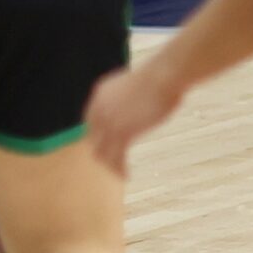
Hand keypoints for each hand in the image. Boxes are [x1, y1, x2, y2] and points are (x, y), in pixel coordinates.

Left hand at [84, 60, 183, 175]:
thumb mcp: (135, 85)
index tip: (105, 144)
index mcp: (100, 94)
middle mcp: (99, 108)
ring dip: (109, 164)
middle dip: (101, 150)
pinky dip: (120, 168)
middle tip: (112, 162)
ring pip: (101, 150)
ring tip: (119, 173)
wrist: (161, 77)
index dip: (96, 134)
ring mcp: (109, 121)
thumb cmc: (158, 78)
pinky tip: (126, 175)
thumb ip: (129, 96)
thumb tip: (138, 101)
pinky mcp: (123, 133)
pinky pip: (116, 157)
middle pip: (92, 137)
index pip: (90, 120)